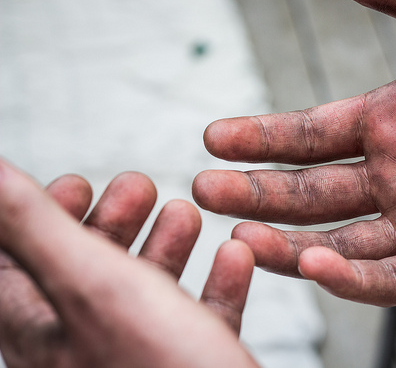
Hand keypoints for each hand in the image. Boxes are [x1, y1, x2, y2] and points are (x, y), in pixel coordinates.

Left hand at [0, 159, 257, 366]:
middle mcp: (86, 347)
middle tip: (140, 188)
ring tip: (186, 213)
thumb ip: (34, 226)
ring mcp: (140, 361)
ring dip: (166, 246)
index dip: (40, 218)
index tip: (76, 184)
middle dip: (115, 222)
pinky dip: (217, 282)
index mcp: (45, 327)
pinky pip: (201, 318)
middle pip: (88, 272)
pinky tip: (235, 255)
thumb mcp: (92, 285)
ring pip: (146, 293)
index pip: (17, 263)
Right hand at [192, 0, 395, 305]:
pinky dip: (354, 278)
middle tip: (204, 188)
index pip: (309, 135)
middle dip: (255, 191)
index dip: (260, 137)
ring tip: (241, 234)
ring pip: (341, 243)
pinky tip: (314, 266)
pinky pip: (395, 276)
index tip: (213, 136)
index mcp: (391, 121)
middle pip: (311, 192)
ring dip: (289, 243)